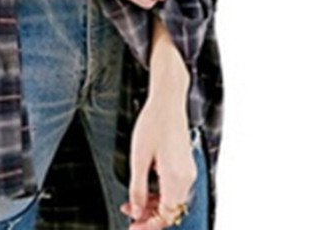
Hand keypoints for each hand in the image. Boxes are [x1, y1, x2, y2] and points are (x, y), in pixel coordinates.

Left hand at [119, 97, 197, 228]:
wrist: (168, 101)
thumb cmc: (154, 123)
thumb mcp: (138, 158)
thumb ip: (138, 188)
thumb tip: (137, 211)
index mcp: (176, 178)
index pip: (166, 215)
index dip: (149, 225)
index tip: (133, 227)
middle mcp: (186, 177)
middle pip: (170, 210)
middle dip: (149, 216)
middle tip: (130, 217)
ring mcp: (187, 170)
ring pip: (172, 200)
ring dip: (153, 205)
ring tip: (133, 203)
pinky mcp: (185, 163)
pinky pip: (174, 187)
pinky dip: (160, 193)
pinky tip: (145, 189)